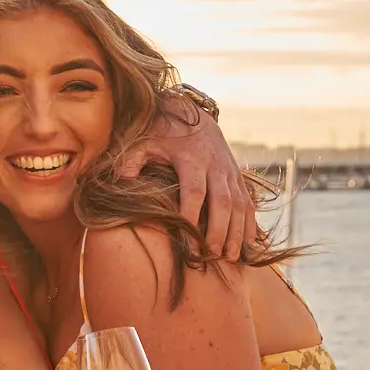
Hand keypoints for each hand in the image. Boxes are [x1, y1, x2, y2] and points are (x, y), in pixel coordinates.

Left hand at [121, 102, 253, 260]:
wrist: (191, 113)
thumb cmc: (160, 132)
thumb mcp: (141, 142)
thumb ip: (130, 163)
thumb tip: (118, 184)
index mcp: (191, 158)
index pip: (194, 192)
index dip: (192, 217)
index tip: (188, 241)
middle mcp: (215, 165)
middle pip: (222, 201)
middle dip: (219, 230)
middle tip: (213, 255)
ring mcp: (229, 170)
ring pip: (239, 203)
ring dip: (237, 231)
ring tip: (230, 256)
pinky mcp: (238, 175)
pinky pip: (249, 201)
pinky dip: (250, 223)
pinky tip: (249, 244)